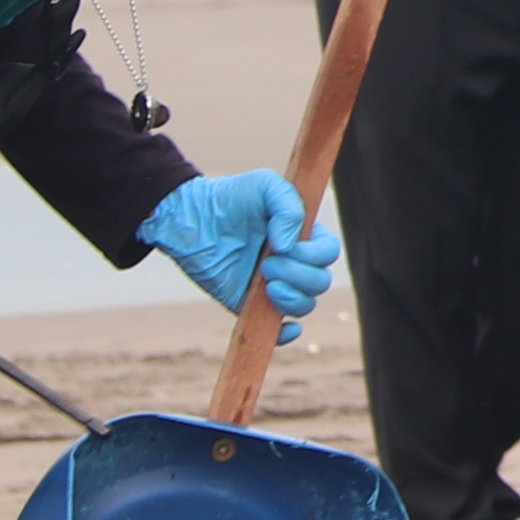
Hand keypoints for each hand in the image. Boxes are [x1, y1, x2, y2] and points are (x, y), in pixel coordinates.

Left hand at [143, 169, 336, 330]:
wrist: (191, 219)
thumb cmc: (231, 199)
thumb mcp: (264, 186)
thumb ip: (287, 207)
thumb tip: (288, 246)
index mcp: (303, 237)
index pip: (328, 253)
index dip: (314, 255)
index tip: (283, 246)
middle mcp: (293, 263)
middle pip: (319, 282)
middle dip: (297, 275)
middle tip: (266, 263)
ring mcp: (274, 286)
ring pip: (305, 305)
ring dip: (291, 299)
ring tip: (265, 283)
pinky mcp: (251, 306)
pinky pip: (278, 330)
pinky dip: (284, 334)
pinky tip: (282, 327)